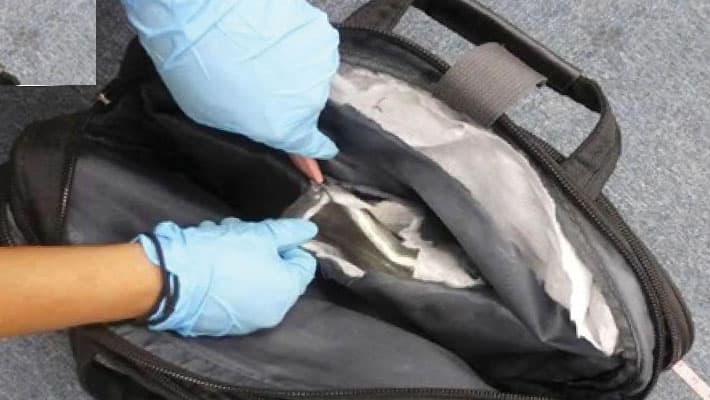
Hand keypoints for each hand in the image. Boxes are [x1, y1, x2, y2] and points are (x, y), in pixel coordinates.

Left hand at [122, 0, 339, 158]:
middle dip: (291, 98)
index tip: (324, 149)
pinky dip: (298, 41)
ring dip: (296, 69)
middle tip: (261, 82)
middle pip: (310, 106)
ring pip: (314, 73)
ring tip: (264, 55)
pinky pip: (314, 44)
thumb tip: (265, 125)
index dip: (316, 150)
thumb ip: (252, 126)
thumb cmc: (197, 68)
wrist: (198, 16)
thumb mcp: (215, 117)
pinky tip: (274, 35)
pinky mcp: (319, 33)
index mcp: (286, 129)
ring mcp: (319, 65)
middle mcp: (310, 101)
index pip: (314, 147)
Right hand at [137, 218, 317, 336]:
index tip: (269, 233)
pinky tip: (208, 261)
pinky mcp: (222, 322)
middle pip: (277, 270)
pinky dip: (226, 277)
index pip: (304, 263)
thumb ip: (288, 232)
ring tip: (217, 242)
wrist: (170, 280)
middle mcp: (271, 312)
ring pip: (253, 279)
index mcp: (286, 291)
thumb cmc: (220, 255)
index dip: (289, 243)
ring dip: (241, 258)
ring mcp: (246, 320)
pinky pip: (233, 294)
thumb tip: (309, 231)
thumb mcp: (260, 235)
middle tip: (239, 233)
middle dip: (261, 248)